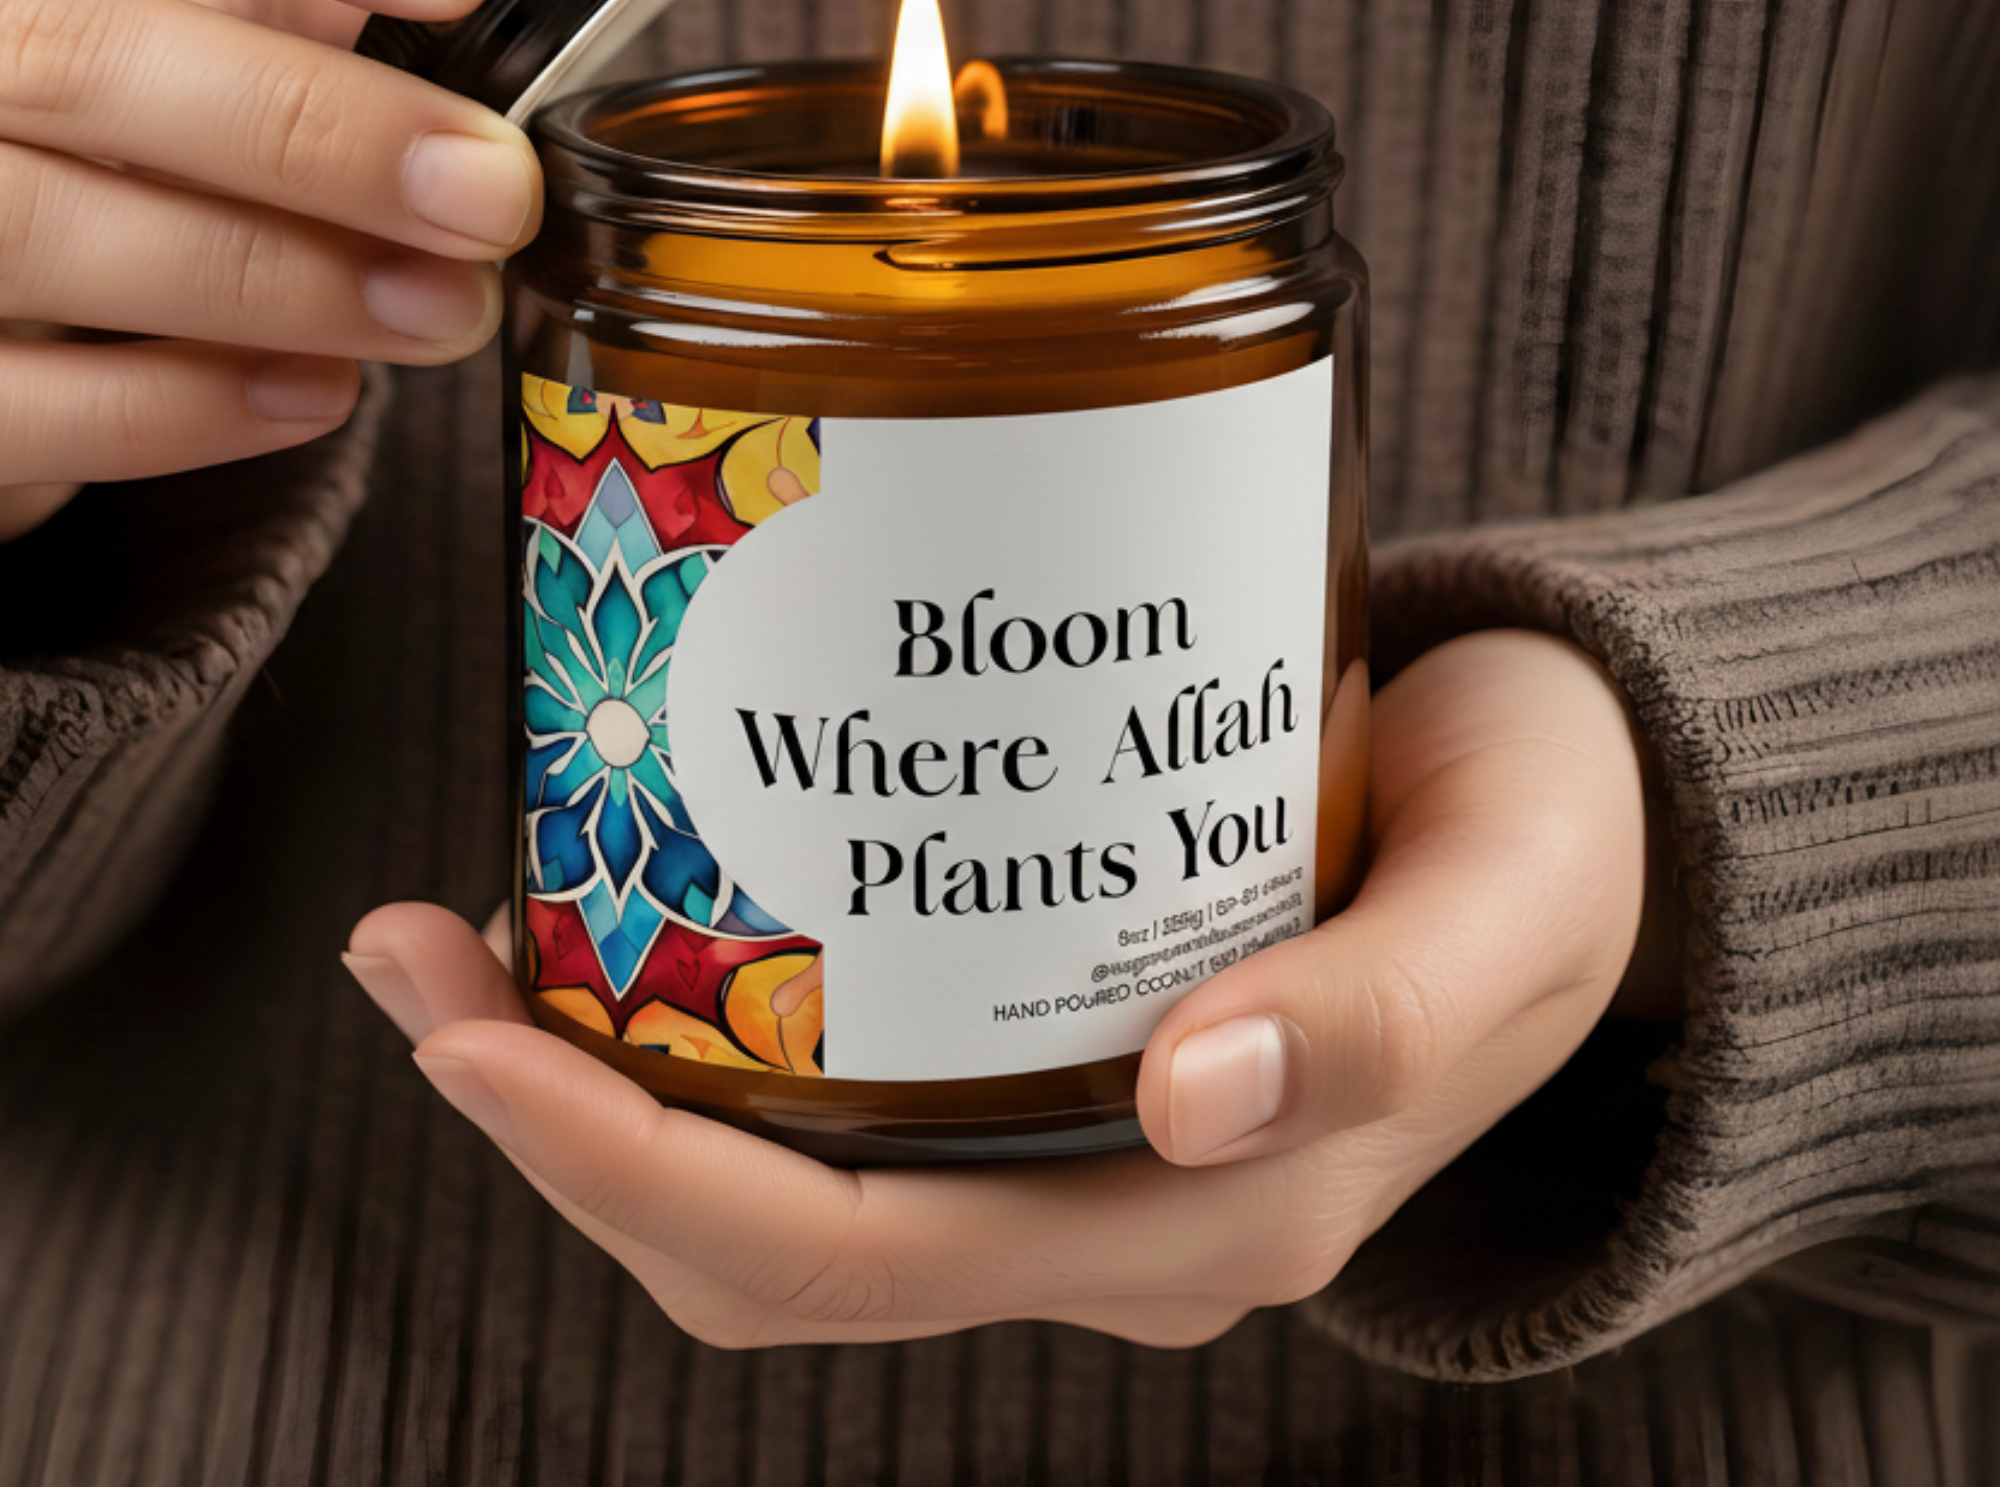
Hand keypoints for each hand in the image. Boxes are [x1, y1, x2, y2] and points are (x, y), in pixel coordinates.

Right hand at [0, 0, 539, 541]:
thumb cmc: (53, 94)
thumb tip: (484, 56)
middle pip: (76, 53)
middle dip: (316, 130)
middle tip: (490, 191)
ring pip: (40, 227)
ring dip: (281, 280)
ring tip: (442, 307)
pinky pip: (20, 401)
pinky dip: (188, 405)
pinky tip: (322, 389)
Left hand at [346, 630, 1665, 1348]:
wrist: (1582, 816)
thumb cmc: (1553, 840)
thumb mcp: (1510, 900)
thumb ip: (1385, 1011)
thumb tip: (1194, 1099)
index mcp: (1203, 1217)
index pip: (849, 1261)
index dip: (632, 1174)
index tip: (473, 1030)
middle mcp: (1104, 1213)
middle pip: (764, 1241)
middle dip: (559, 1124)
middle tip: (420, 947)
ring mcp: (1068, 1145)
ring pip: (777, 1177)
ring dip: (606, 1073)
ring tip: (483, 914)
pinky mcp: (1055, 1053)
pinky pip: (840, 1089)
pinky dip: (711, 1025)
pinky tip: (650, 892)